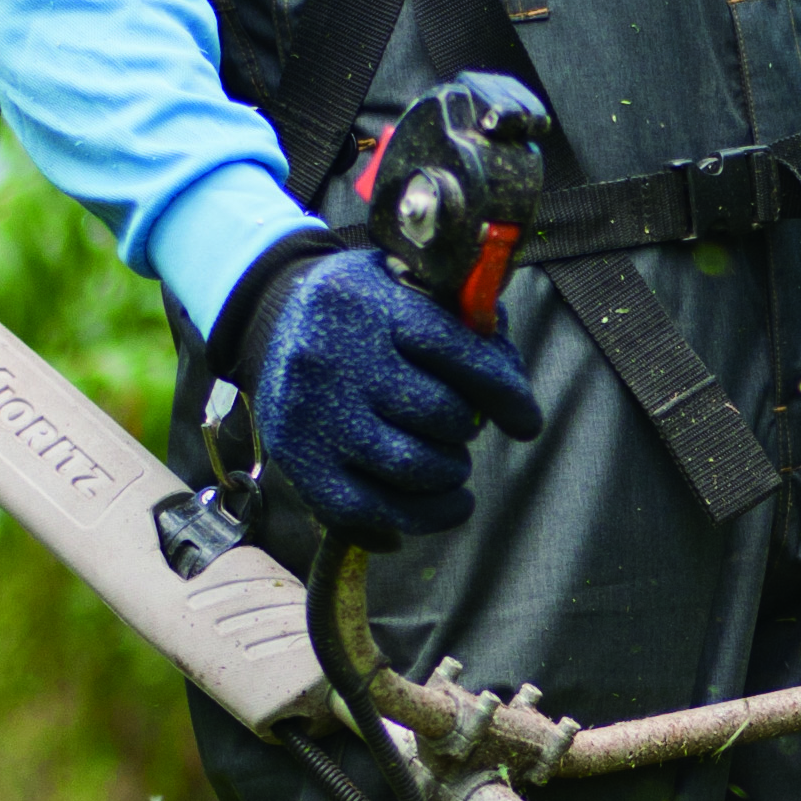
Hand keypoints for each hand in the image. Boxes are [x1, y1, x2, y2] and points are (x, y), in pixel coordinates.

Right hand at [249, 243, 541, 545]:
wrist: (273, 321)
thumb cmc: (367, 309)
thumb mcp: (407, 282)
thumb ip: (464, 317)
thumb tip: (510, 380)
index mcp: (365, 301)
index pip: (451, 348)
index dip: (502, 390)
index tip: (528, 422)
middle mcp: (331, 357)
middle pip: (436, 413)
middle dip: (467, 428)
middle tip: (465, 428)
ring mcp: (311, 415)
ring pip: (410, 468)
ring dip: (449, 473)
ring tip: (451, 463)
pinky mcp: (298, 462)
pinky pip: (369, 512)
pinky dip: (420, 518)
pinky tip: (445, 505)